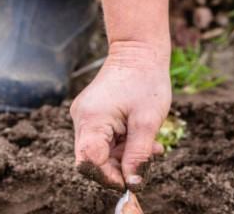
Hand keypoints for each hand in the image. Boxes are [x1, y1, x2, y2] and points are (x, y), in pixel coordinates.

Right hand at [71, 41, 171, 190]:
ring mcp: (86, 116)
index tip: (131, 179)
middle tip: (147, 159)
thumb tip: (133, 183)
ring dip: (126, 154)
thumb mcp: (147, 122)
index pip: (89, 162)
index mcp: (91, 120)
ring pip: (102, 151)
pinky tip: (144, 138)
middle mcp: (82, 119)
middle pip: (94, 159)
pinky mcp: (94, 115)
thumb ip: (138, 155)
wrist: (140, 51)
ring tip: (152, 145)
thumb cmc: (145, 81)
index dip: (108, 176)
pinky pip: (105, 139)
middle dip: (120, 165)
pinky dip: (124, 143)